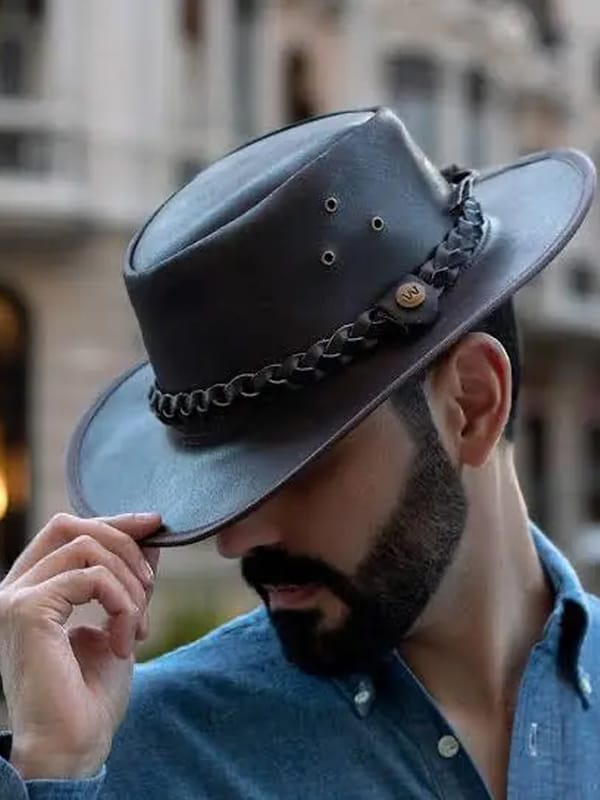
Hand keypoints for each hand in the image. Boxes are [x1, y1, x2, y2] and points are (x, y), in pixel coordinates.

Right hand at [0, 512, 161, 779]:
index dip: (113, 521)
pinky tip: (125, 640)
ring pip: (87, 549)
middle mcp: (15, 589)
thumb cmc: (91, 696)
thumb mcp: (118, 621)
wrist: (73, 745)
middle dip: (124, 544)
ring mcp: (16, 598)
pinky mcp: (27, 611)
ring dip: (129, 584)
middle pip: (73, 527)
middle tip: (150, 586)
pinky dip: (122, 603)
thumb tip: (149, 538)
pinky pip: (91, 578)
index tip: (154, 524)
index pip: (66, 530)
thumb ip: (127, 580)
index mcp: (31, 590)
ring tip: (138, 626)